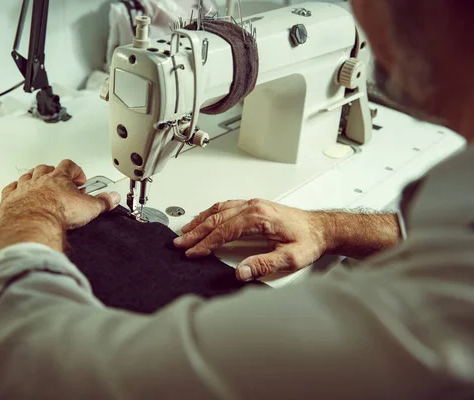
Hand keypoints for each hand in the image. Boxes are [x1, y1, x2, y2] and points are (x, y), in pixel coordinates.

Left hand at [0, 159, 120, 229]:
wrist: (33, 223)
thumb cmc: (57, 213)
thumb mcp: (89, 208)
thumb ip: (103, 202)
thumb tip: (113, 198)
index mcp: (59, 178)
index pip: (68, 165)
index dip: (75, 170)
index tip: (79, 178)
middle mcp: (39, 180)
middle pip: (45, 168)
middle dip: (53, 172)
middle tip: (60, 180)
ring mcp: (23, 189)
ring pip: (27, 176)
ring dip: (33, 178)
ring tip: (39, 183)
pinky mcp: (11, 201)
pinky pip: (10, 189)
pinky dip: (14, 189)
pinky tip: (17, 192)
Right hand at [173, 199, 327, 280]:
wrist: (322, 229)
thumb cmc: (308, 241)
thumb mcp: (290, 259)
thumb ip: (264, 265)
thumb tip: (240, 272)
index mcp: (259, 217)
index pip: (224, 231)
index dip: (206, 243)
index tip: (192, 253)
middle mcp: (253, 207)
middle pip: (217, 219)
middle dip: (196, 232)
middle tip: (180, 244)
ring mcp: (253, 204)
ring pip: (219, 210)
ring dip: (200, 221)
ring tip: (185, 232)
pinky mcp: (254, 206)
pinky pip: (226, 206)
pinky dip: (210, 213)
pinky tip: (204, 218)